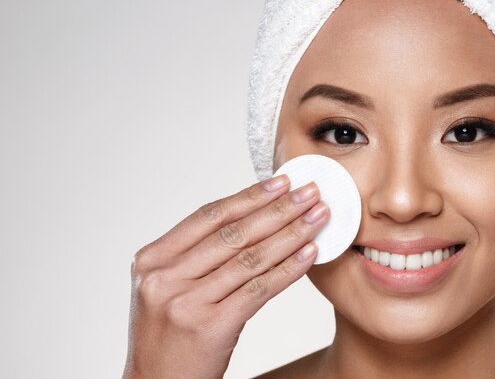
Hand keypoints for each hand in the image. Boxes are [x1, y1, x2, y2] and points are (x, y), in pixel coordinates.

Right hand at [122, 175, 328, 378]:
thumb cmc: (168, 336)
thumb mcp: (167, 288)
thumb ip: (196, 255)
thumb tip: (253, 220)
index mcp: (152, 260)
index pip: (208, 217)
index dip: (248, 196)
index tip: (280, 182)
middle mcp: (164, 277)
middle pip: (233, 233)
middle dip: (277, 209)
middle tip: (309, 192)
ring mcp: (185, 301)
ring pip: (250, 257)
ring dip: (291, 234)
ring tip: (317, 217)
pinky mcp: (210, 326)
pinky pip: (259, 289)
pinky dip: (289, 269)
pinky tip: (309, 253)